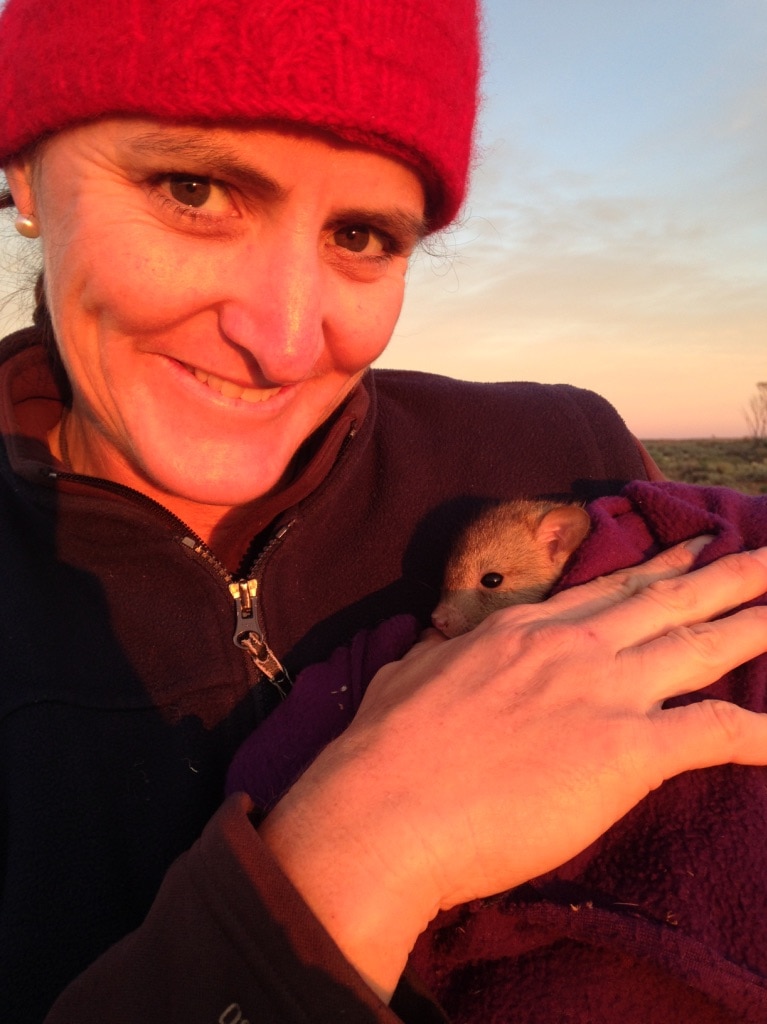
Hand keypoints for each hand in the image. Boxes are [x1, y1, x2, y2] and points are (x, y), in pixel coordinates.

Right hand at [260, 540, 766, 999]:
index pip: (610, 591)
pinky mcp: (625, 751)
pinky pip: (716, 734)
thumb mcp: (410, 675)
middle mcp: (572, 648)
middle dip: (730, 577)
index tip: (697, 550)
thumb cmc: (383, 749)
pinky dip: (761, 736)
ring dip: (757, 625)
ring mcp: (602, 692)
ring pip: (702, 646)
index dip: (661, 569)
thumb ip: (441, 652)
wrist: (383, 807)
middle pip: (669, 601)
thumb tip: (438, 641)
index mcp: (524, 631)